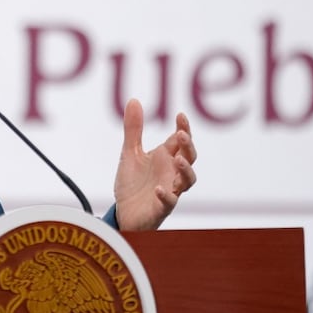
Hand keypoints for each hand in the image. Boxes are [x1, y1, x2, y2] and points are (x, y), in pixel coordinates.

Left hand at [113, 99, 196, 230]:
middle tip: (181, 134)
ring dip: (186, 170)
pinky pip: (169, 202)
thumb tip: (134, 100)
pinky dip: (165, 195)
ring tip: (178, 160)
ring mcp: (170, 190)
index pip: (180, 140)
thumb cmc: (132, 183)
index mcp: (166, 157)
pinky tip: (158, 189)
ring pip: (188, 180)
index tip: (180, 115)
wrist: (123, 212)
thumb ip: (134, 129)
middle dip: (188, 145)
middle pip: (189, 157)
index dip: (184, 128)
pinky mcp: (161, 207)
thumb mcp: (130, 153)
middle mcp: (172, 172)